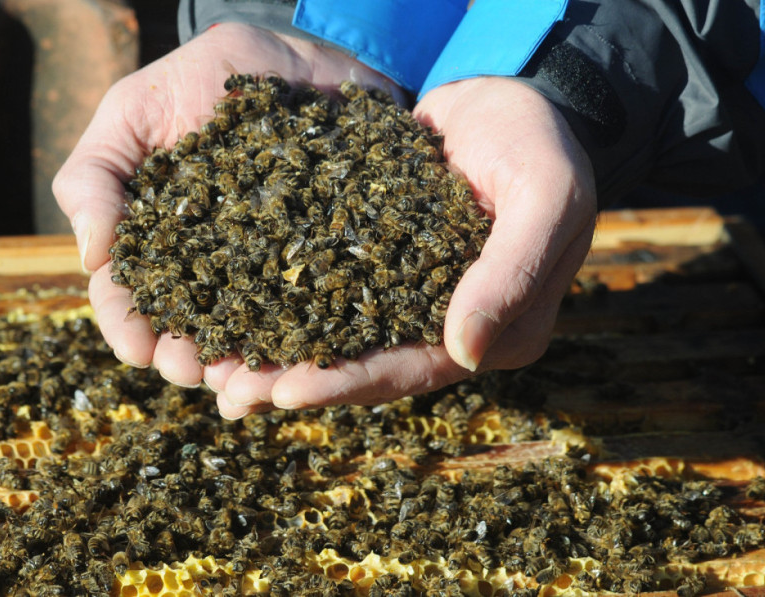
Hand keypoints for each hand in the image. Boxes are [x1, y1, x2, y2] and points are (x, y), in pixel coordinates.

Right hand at [53, 23, 404, 392]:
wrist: (300, 51)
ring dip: (245, 362)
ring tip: (245, 382)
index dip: (129, 325)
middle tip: (193, 372)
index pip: (133, 292)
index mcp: (161, 236)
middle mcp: (215, 261)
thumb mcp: (136, 110)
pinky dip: (310, 334)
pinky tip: (306, 355)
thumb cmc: (208, 75)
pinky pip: (321, 302)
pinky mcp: (328, 254)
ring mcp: (274, 262)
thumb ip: (96, 175)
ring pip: (255, 328)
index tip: (138, 348)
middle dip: (188, 355)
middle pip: (195, 323)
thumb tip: (92, 257)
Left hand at [216, 77, 596, 416]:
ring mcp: (422, 298)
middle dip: (302, 381)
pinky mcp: (390, 263)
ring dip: (286, 356)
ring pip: (348, 338)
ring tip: (218, 372)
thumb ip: (512, 270)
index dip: (353, 383)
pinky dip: (290, 306)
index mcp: (505, 329)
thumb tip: (466, 353)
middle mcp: (458, 325)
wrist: (516, 96)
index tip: (286, 390)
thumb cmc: (542, 142)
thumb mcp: (546, 195)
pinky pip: (337, 293)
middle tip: (230, 394)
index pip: (420, 368)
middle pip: (374, 367)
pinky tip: (239, 314)